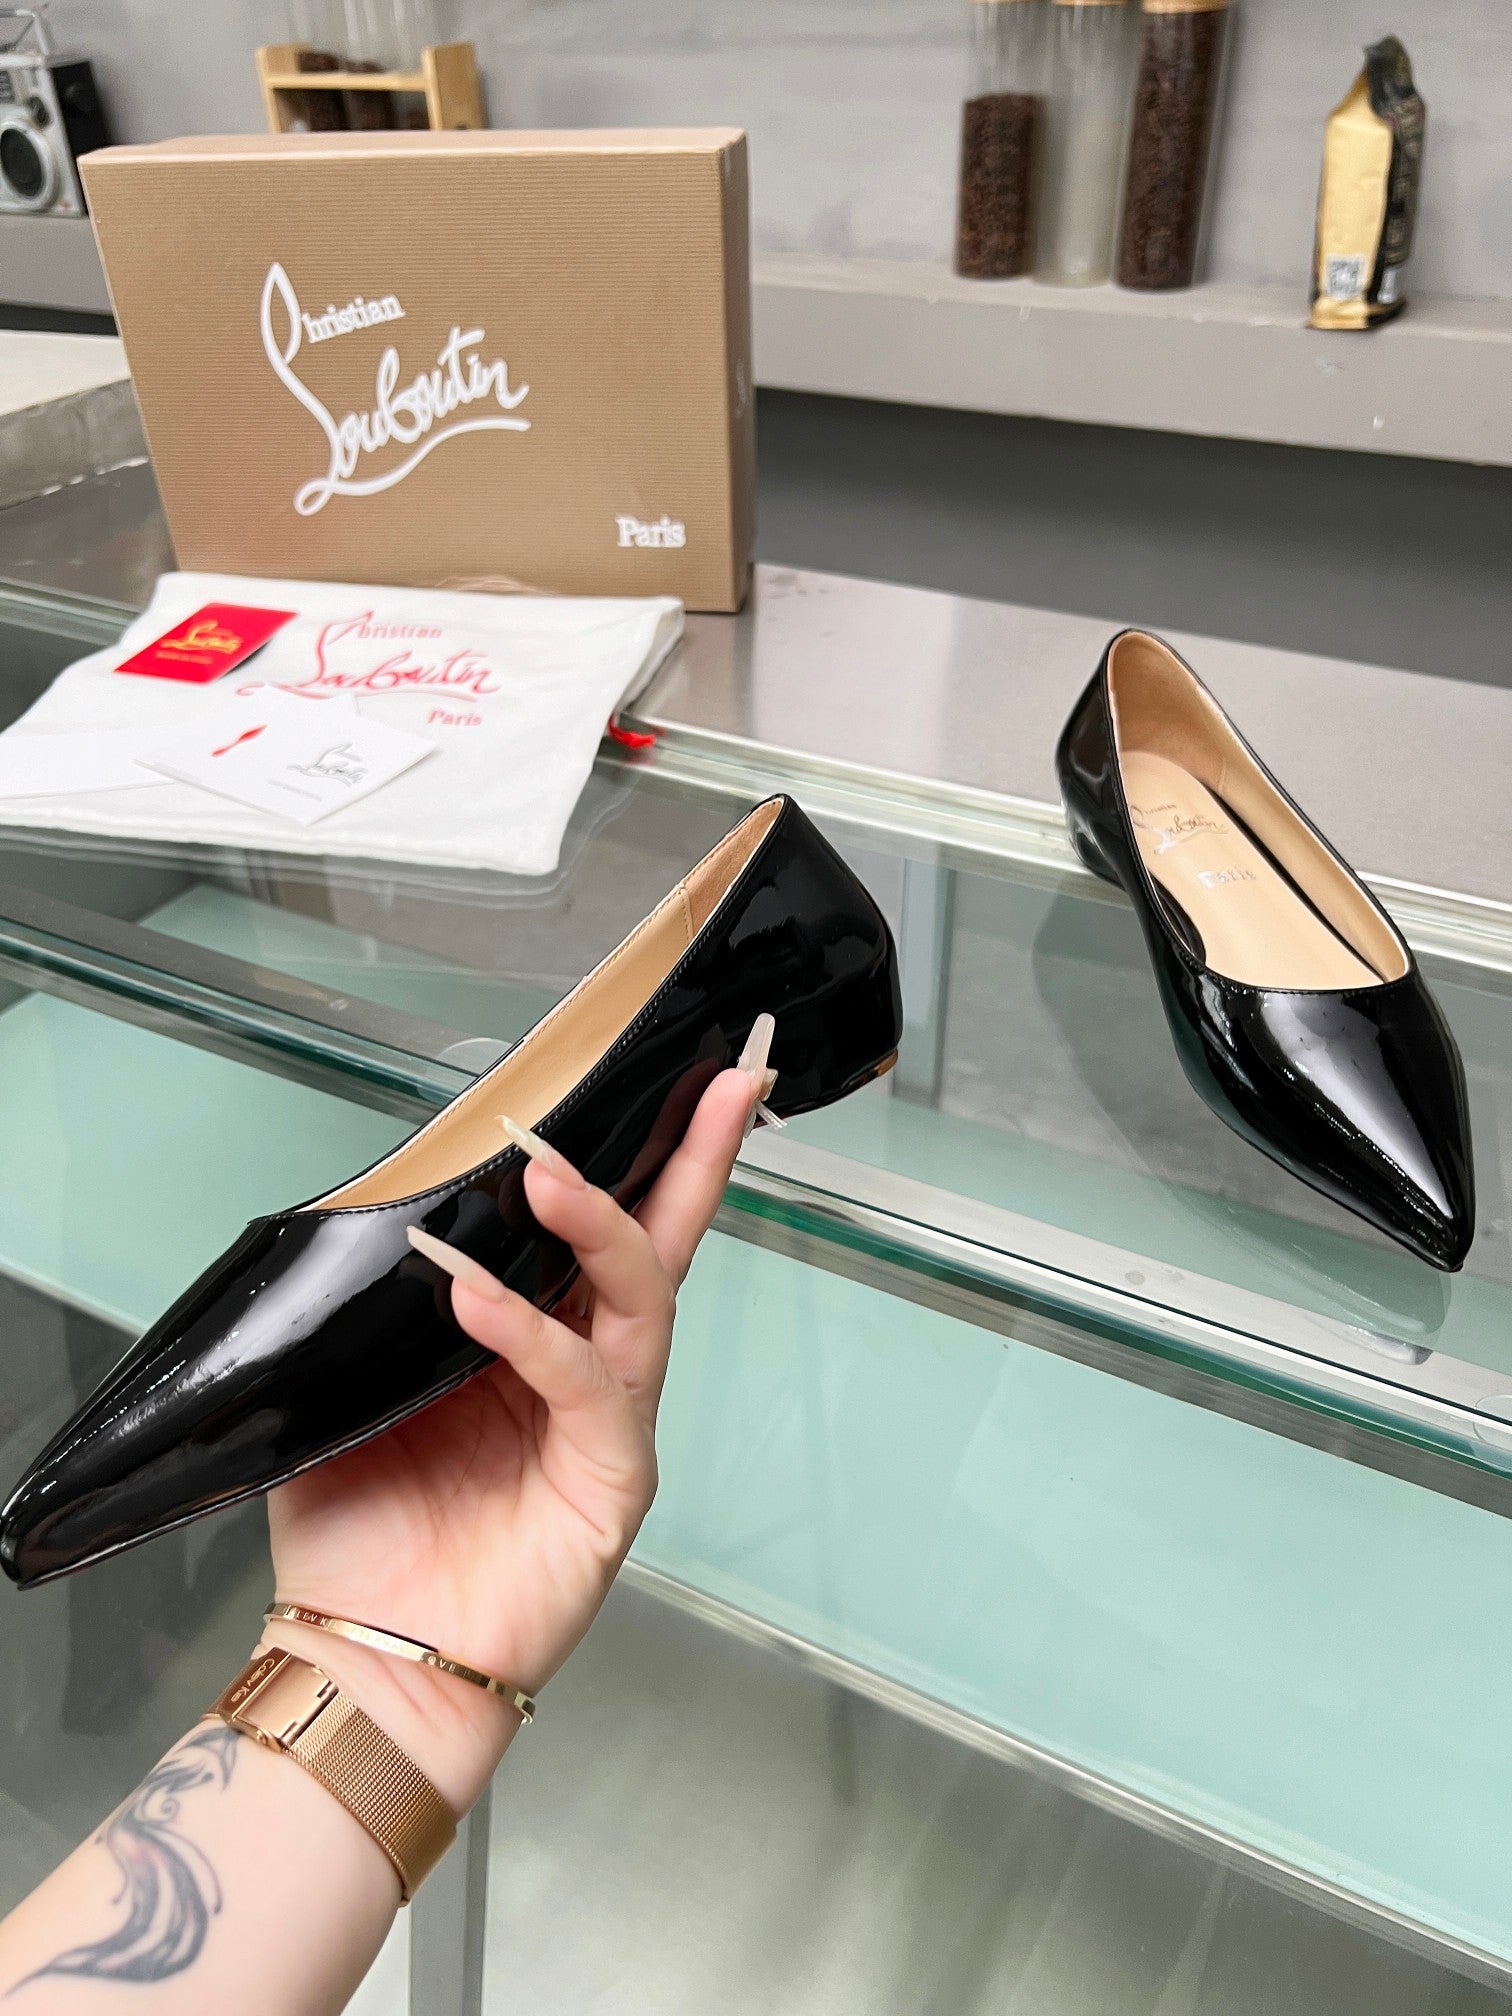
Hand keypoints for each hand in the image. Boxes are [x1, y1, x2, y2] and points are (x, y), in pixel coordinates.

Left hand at [261, 1052, 767, 1812]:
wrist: (364, 1657)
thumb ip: (380, 1308)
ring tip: (548, 1172)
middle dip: (696, 1159)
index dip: (624, 1156)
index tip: (650, 1072)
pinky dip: (536, 1336)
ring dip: (602, 1228)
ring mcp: (606, 1425)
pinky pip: (587, 1389)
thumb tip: (378, 1211)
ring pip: (639, 1301)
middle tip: (722, 1079)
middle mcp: (584, 1370)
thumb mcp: (350, 1388)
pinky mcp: (610, 1484)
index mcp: (528, 1338)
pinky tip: (479, 1298)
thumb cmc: (360, 1532)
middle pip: (659, 1246)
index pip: (590, 1231)